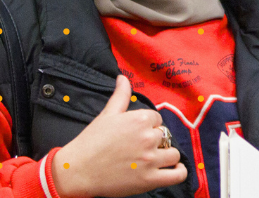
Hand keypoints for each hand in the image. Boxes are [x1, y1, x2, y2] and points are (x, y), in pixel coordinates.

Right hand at [51, 75, 186, 197]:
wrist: (79, 170)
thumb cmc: (91, 141)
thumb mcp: (107, 114)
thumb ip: (120, 95)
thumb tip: (123, 78)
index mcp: (139, 119)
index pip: (157, 118)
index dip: (148, 125)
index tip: (137, 133)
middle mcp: (148, 138)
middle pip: (165, 135)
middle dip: (156, 140)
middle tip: (140, 147)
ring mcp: (150, 160)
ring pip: (174, 154)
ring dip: (167, 155)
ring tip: (155, 158)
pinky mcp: (150, 180)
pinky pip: (177, 175)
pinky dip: (179, 172)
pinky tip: (173, 168)